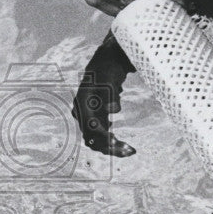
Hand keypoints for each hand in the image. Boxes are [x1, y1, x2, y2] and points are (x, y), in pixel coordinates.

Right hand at [71, 33, 135, 156]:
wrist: (106, 61)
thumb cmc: (109, 68)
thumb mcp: (110, 78)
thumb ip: (111, 94)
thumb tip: (111, 110)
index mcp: (82, 102)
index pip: (90, 127)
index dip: (103, 139)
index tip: (118, 145)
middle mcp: (81, 111)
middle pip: (92, 137)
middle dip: (110, 147)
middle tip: (130, 151)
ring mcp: (87, 116)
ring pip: (96, 140)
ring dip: (111, 148)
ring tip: (129, 150)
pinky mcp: (95, 118)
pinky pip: (101, 135)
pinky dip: (112, 142)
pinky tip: (123, 144)